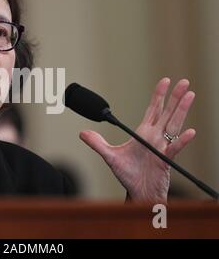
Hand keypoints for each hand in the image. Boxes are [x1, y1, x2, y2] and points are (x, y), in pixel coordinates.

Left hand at [79, 78, 195, 202]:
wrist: (137, 192)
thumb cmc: (128, 174)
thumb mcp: (110, 156)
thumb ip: (97, 143)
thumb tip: (83, 133)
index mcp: (143, 133)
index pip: (153, 110)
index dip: (159, 95)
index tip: (165, 81)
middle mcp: (155, 137)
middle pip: (167, 113)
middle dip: (175, 97)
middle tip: (184, 82)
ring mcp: (162, 147)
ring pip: (173, 125)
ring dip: (181, 111)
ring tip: (190, 96)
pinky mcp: (165, 160)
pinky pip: (174, 149)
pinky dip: (182, 141)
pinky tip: (189, 132)